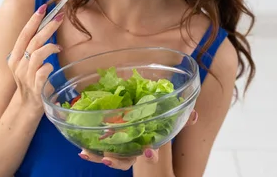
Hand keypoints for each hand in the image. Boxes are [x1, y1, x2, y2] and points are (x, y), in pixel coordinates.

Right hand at [6, 3, 63, 111]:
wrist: (26, 107)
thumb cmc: (29, 82)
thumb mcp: (26, 63)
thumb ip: (33, 49)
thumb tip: (47, 28)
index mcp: (15, 57)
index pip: (24, 34)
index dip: (33, 20)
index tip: (43, 7)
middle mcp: (18, 65)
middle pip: (33, 41)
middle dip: (48, 26)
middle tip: (60, 16)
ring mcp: (26, 76)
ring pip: (38, 54)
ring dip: (51, 47)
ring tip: (59, 48)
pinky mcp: (35, 87)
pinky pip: (43, 71)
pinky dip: (49, 67)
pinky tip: (52, 67)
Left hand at [78, 108, 198, 169]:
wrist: (143, 122)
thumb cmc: (156, 121)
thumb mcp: (169, 120)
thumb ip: (182, 119)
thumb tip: (194, 115)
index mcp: (148, 145)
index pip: (152, 154)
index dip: (151, 155)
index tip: (149, 152)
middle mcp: (133, 151)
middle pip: (126, 161)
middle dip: (118, 162)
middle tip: (109, 159)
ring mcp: (120, 150)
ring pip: (109, 158)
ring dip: (97, 157)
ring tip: (86, 154)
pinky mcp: (109, 144)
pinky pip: (98, 151)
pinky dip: (90, 152)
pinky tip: (81, 151)